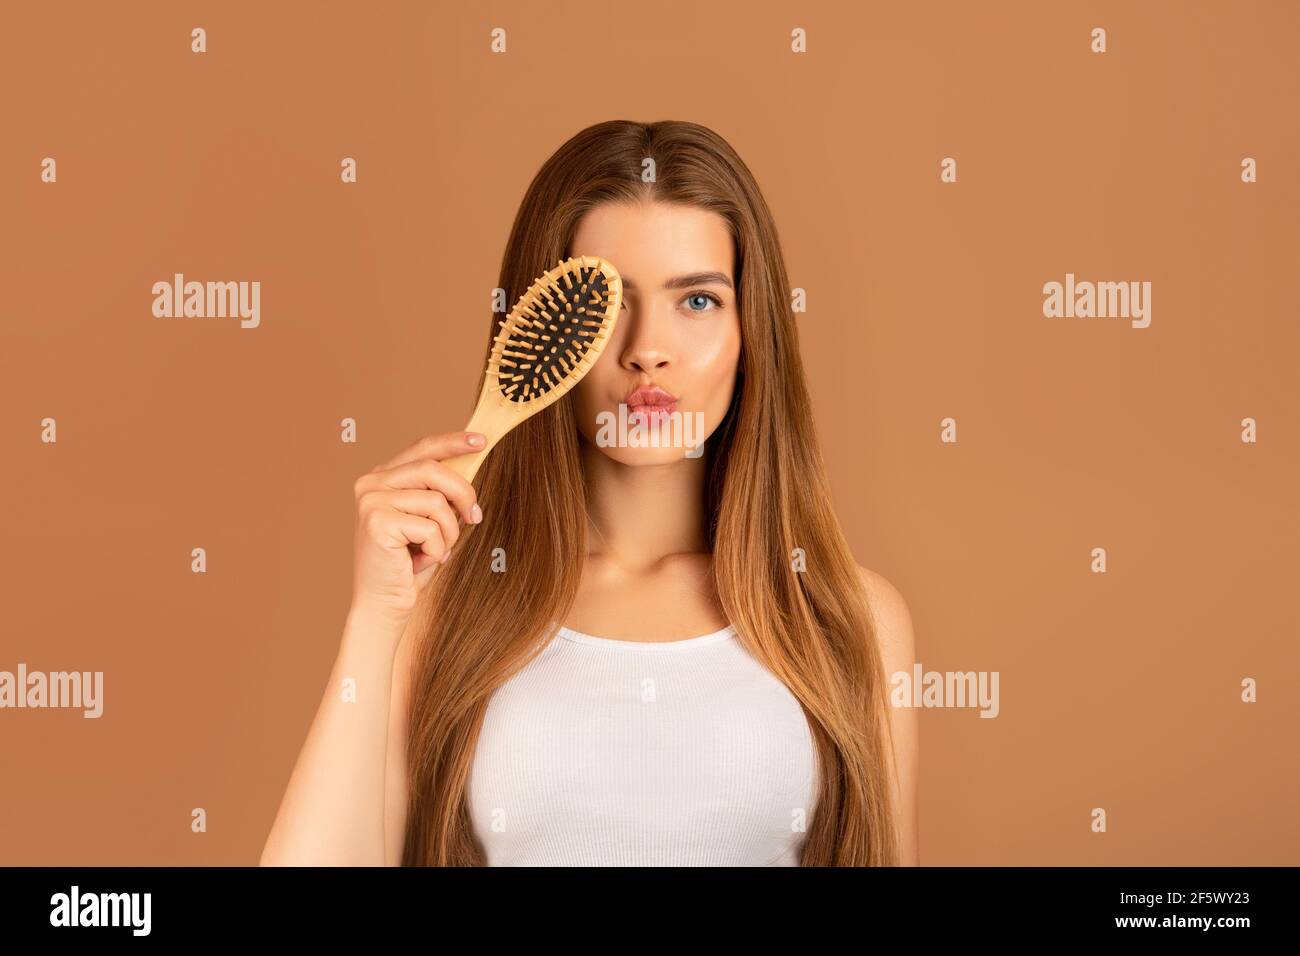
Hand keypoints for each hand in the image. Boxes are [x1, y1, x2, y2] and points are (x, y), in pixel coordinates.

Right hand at [349, 431, 483, 623]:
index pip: (421, 450)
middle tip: (475, 517)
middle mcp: (370, 483)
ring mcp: (370, 501)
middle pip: (433, 470)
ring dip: (448, 532)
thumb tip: (471, 467)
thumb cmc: (410, 564)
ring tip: (436, 551)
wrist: (384, 604)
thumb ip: (440, 493)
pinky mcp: (376, 522)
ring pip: (436, 502)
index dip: (452, 443)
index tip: (481, 440)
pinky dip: (437, 549)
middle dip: (463, 494)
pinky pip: (430, 527)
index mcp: (382, 477)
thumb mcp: (429, 520)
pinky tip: (420, 562)